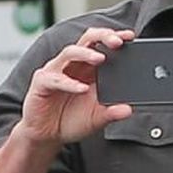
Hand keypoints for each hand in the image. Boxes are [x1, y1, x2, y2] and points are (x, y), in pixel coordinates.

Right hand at [18, 27, 134, 145]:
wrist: (47, 135)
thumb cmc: (70, 120)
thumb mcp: (96, 118)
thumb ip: (112, 113)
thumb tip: (128, 110)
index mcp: (89, 68)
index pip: (102, 44)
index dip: (115, 37)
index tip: (130, 37)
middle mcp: (73, 65)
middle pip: (87, 39)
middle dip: (103, 36)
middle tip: (117, 42)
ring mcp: (56, 71)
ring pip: (70, 52)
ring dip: (86, 53)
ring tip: (100, 58)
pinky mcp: (42, 83)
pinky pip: (55, 78)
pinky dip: (69, 82)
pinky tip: (81, 88)